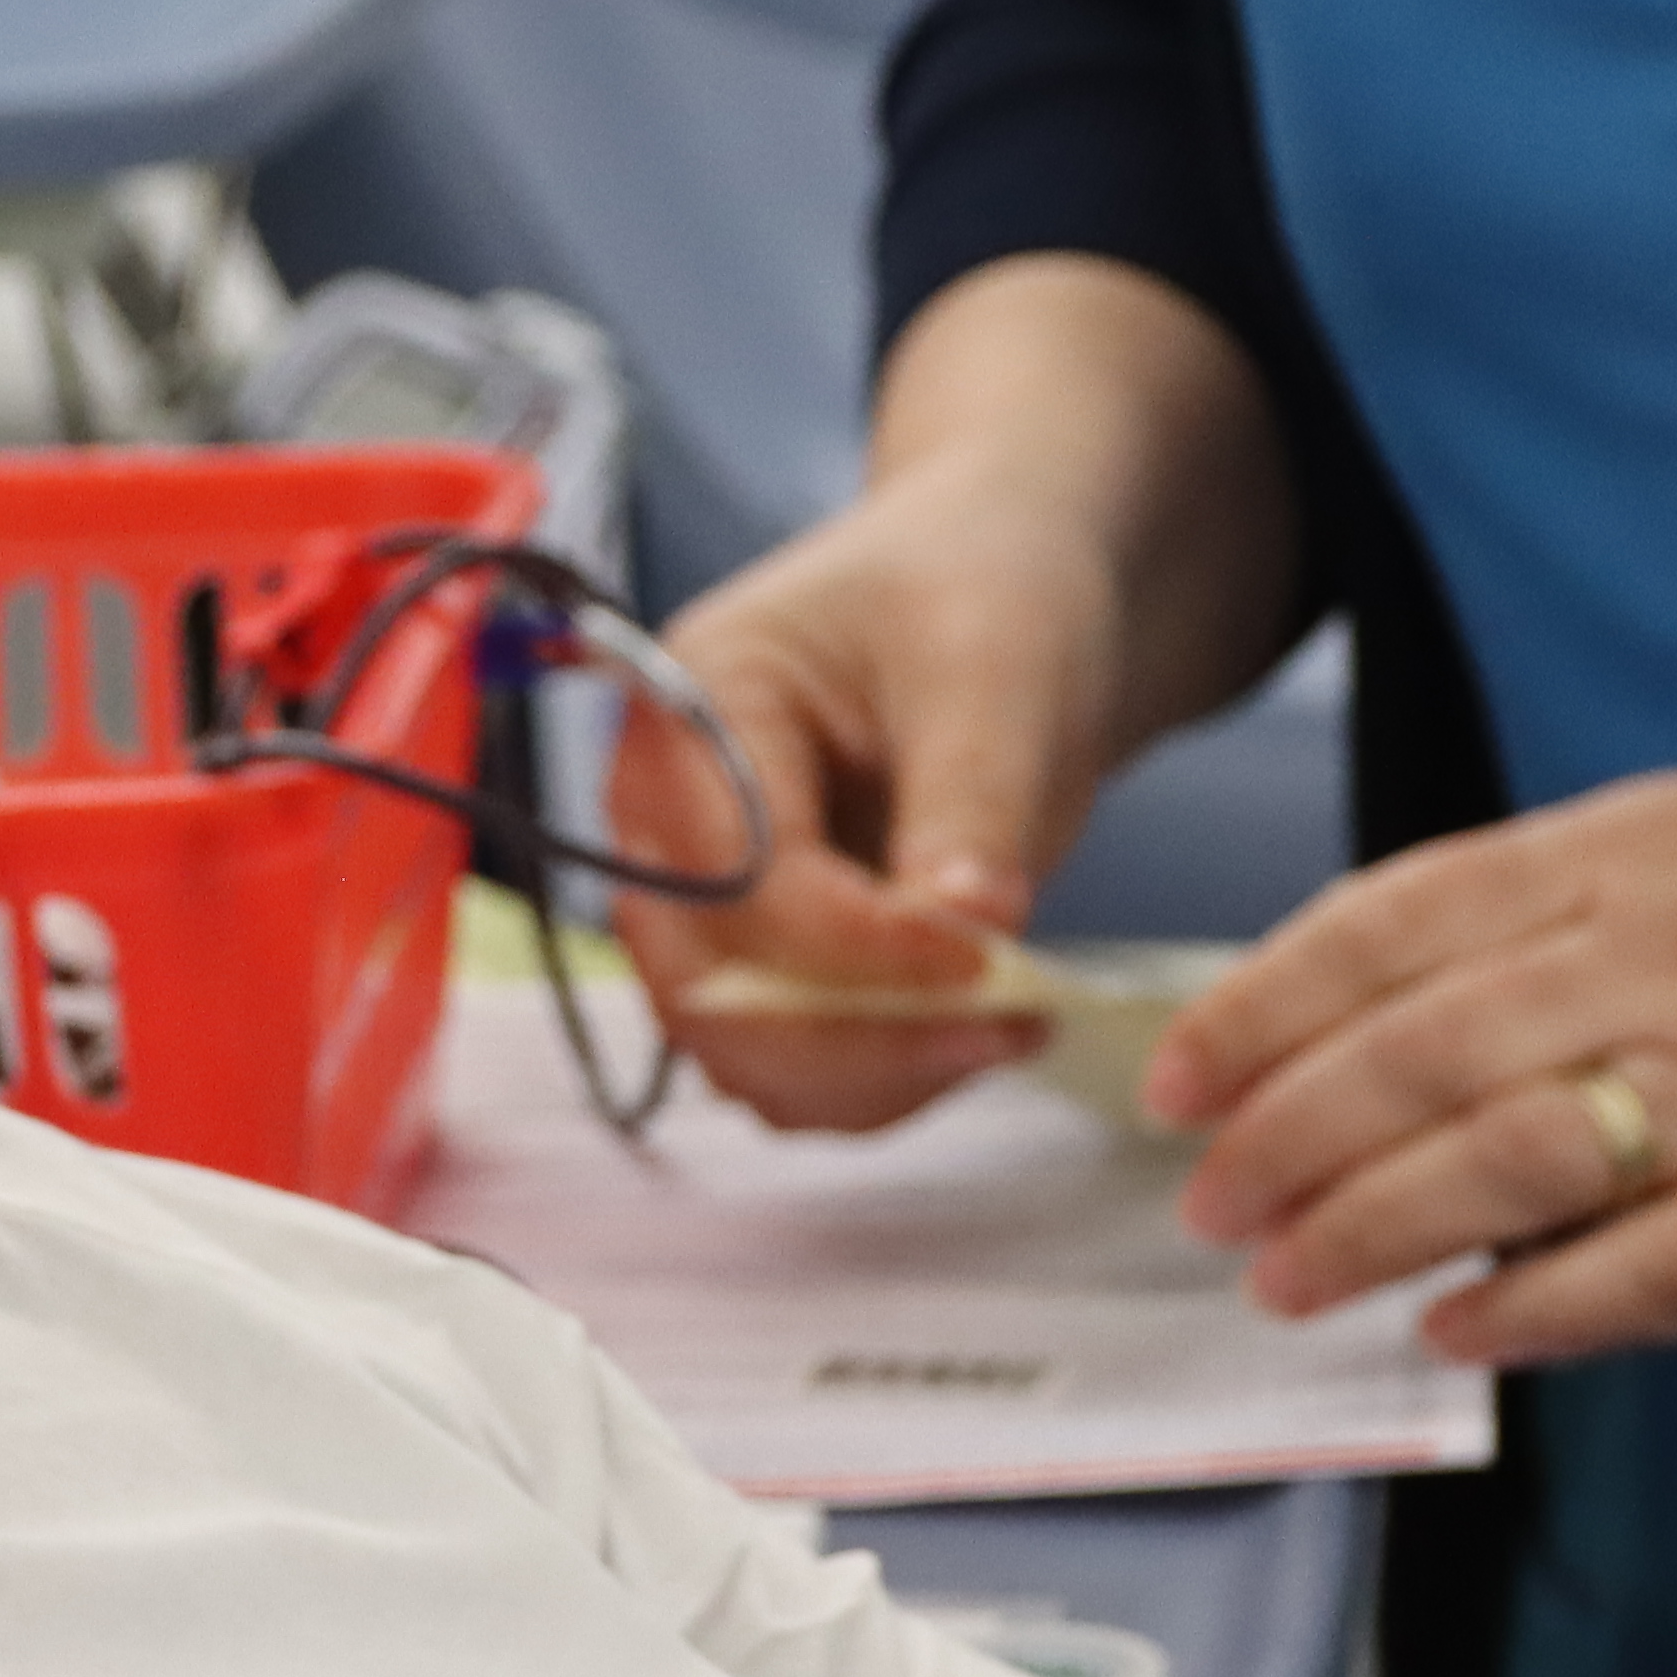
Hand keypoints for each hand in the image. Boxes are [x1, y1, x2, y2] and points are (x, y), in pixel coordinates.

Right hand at [621, 474, 1125, 1132]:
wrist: (1000, 597)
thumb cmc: (983, 595)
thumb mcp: (995, 668)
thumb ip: (971, 795)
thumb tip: (967, 928)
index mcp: (690, 707)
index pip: (734, 875)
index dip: (855, 945)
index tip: (988, 963)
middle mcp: (663, 817)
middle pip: (705, 989)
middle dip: (857, 1038)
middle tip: (1010, 1025)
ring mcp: (699, 902)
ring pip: (740, 1053)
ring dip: (874, 1076)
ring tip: (1013, 1026)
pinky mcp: (758, 961)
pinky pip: (792, 1067)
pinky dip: (880, 1081)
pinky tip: (977, 1032)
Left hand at [1138, 765, 1676, 1362]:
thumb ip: (1541, 912)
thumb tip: (1368, 1009)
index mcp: (1628, 851)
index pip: (1386, 926)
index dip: (1259, 1010)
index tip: (1174, 1078)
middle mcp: (1668, 959)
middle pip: (1414, 1055)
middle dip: (1280, 1139)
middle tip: (1205, 1203)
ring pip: (1498, 1164)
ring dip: (1366, 1230)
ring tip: (1286, 1280)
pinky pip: (1639, 1273)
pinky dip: (1530, 1308)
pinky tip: (1453, 1329)